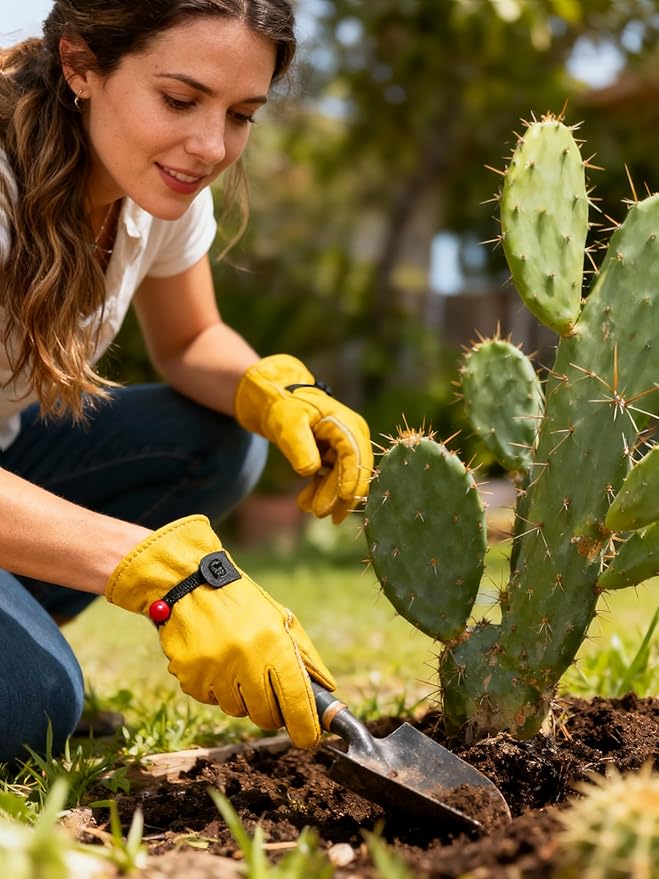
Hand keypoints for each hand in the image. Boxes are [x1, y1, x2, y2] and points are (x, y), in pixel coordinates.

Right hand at [105, 515, 334, 747]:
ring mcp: (215, 672)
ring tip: (235, 664)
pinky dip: (216, 688)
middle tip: (266, 690)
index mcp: (274, 644)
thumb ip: (306, 657)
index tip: (308, 739)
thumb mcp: (281, 620)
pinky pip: (211, 700)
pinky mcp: (190, 679)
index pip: (296, 700)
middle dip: (271, 711)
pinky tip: (214, 661)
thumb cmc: (243, 604)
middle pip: (266, 716)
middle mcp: (246, 661)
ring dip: (241, 696)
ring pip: (237, 710)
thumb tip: (327, 691)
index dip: (305, 727)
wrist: (190, 586)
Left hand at [234, 354, 372, 522]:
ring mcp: (345, 447)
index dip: (351, 478)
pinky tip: (304, 502)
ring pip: (343, 479)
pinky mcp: (335, 457)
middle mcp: (352, 436)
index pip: (356, 455)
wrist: (277, 399)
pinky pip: (333, 479)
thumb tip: (310, 472)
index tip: (343, 499)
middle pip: (353, 472)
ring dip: (327, 496)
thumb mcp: (288, 423)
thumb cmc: (284, 406)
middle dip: (338, 495)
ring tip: (305, 507)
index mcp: (347, 425)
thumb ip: (300, 446)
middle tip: (319, 513)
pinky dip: (321, 491)